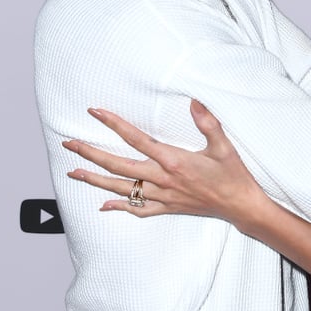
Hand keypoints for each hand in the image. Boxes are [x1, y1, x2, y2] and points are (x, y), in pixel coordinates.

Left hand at [64, 100, 263, 225]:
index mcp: (173, 161)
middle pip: (118, 166)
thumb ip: (208, 123)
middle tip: (69, 143)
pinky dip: (119, 207)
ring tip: (73, 173)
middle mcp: (162, 179)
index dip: (114, 124)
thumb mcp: (224, 146)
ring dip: (95, 180)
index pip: (136, 139)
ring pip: (122, 188)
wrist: (241, 206)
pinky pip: (138, 209)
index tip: (95, 112)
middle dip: (90, 154)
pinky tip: (104, 205)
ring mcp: (163, 196)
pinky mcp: (168, 207)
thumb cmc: (233, 175)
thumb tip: (194, 101)